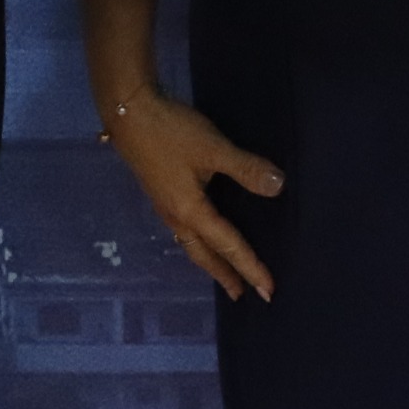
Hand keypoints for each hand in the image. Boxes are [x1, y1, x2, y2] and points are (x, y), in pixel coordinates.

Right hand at [99, 92, 282, 298]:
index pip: (228, 245)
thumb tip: (279, 187)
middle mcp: (176, 216)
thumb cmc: (172, 132)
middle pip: (204, 255)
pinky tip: (203, 234)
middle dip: (225, 275)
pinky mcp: (161, 193)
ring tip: (225, 273)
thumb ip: (246, 168)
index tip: (268, 290)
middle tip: (243, 294)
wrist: (129, 113)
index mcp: (191, 211)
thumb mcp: (213, 148)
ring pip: (191, 244)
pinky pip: (184, 231)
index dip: (250, 267)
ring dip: (210, 261)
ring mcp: (165, 206)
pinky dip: (199, 243)